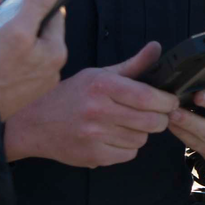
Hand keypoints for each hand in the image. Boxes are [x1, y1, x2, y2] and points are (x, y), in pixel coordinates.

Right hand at [0, 0, 68, 121]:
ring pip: (9, 45)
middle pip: (28, 29)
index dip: (34, 0)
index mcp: (54, 52)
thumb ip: (37, 2)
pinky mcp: (9, 89)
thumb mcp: (16, 29)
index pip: (53, 16)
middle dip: (3, 16)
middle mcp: (45, 68)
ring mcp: (27, 80)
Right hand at [1, 42, 178, 167]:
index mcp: (101, 86)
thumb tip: (157, 48)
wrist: (34, 123)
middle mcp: (98, 111)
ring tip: (126, 123)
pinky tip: (114, 136)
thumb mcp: (97, 74)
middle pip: (151, 121)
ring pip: (141, 139)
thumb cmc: (69, 96)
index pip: (147, 97)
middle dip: (159, 118)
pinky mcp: (94, 156)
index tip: (170, 101)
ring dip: (141, 132)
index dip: (166, 101)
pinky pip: (129, 154)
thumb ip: (132, 65)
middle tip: (153, 114)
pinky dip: (127, 147)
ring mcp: (95, 136)